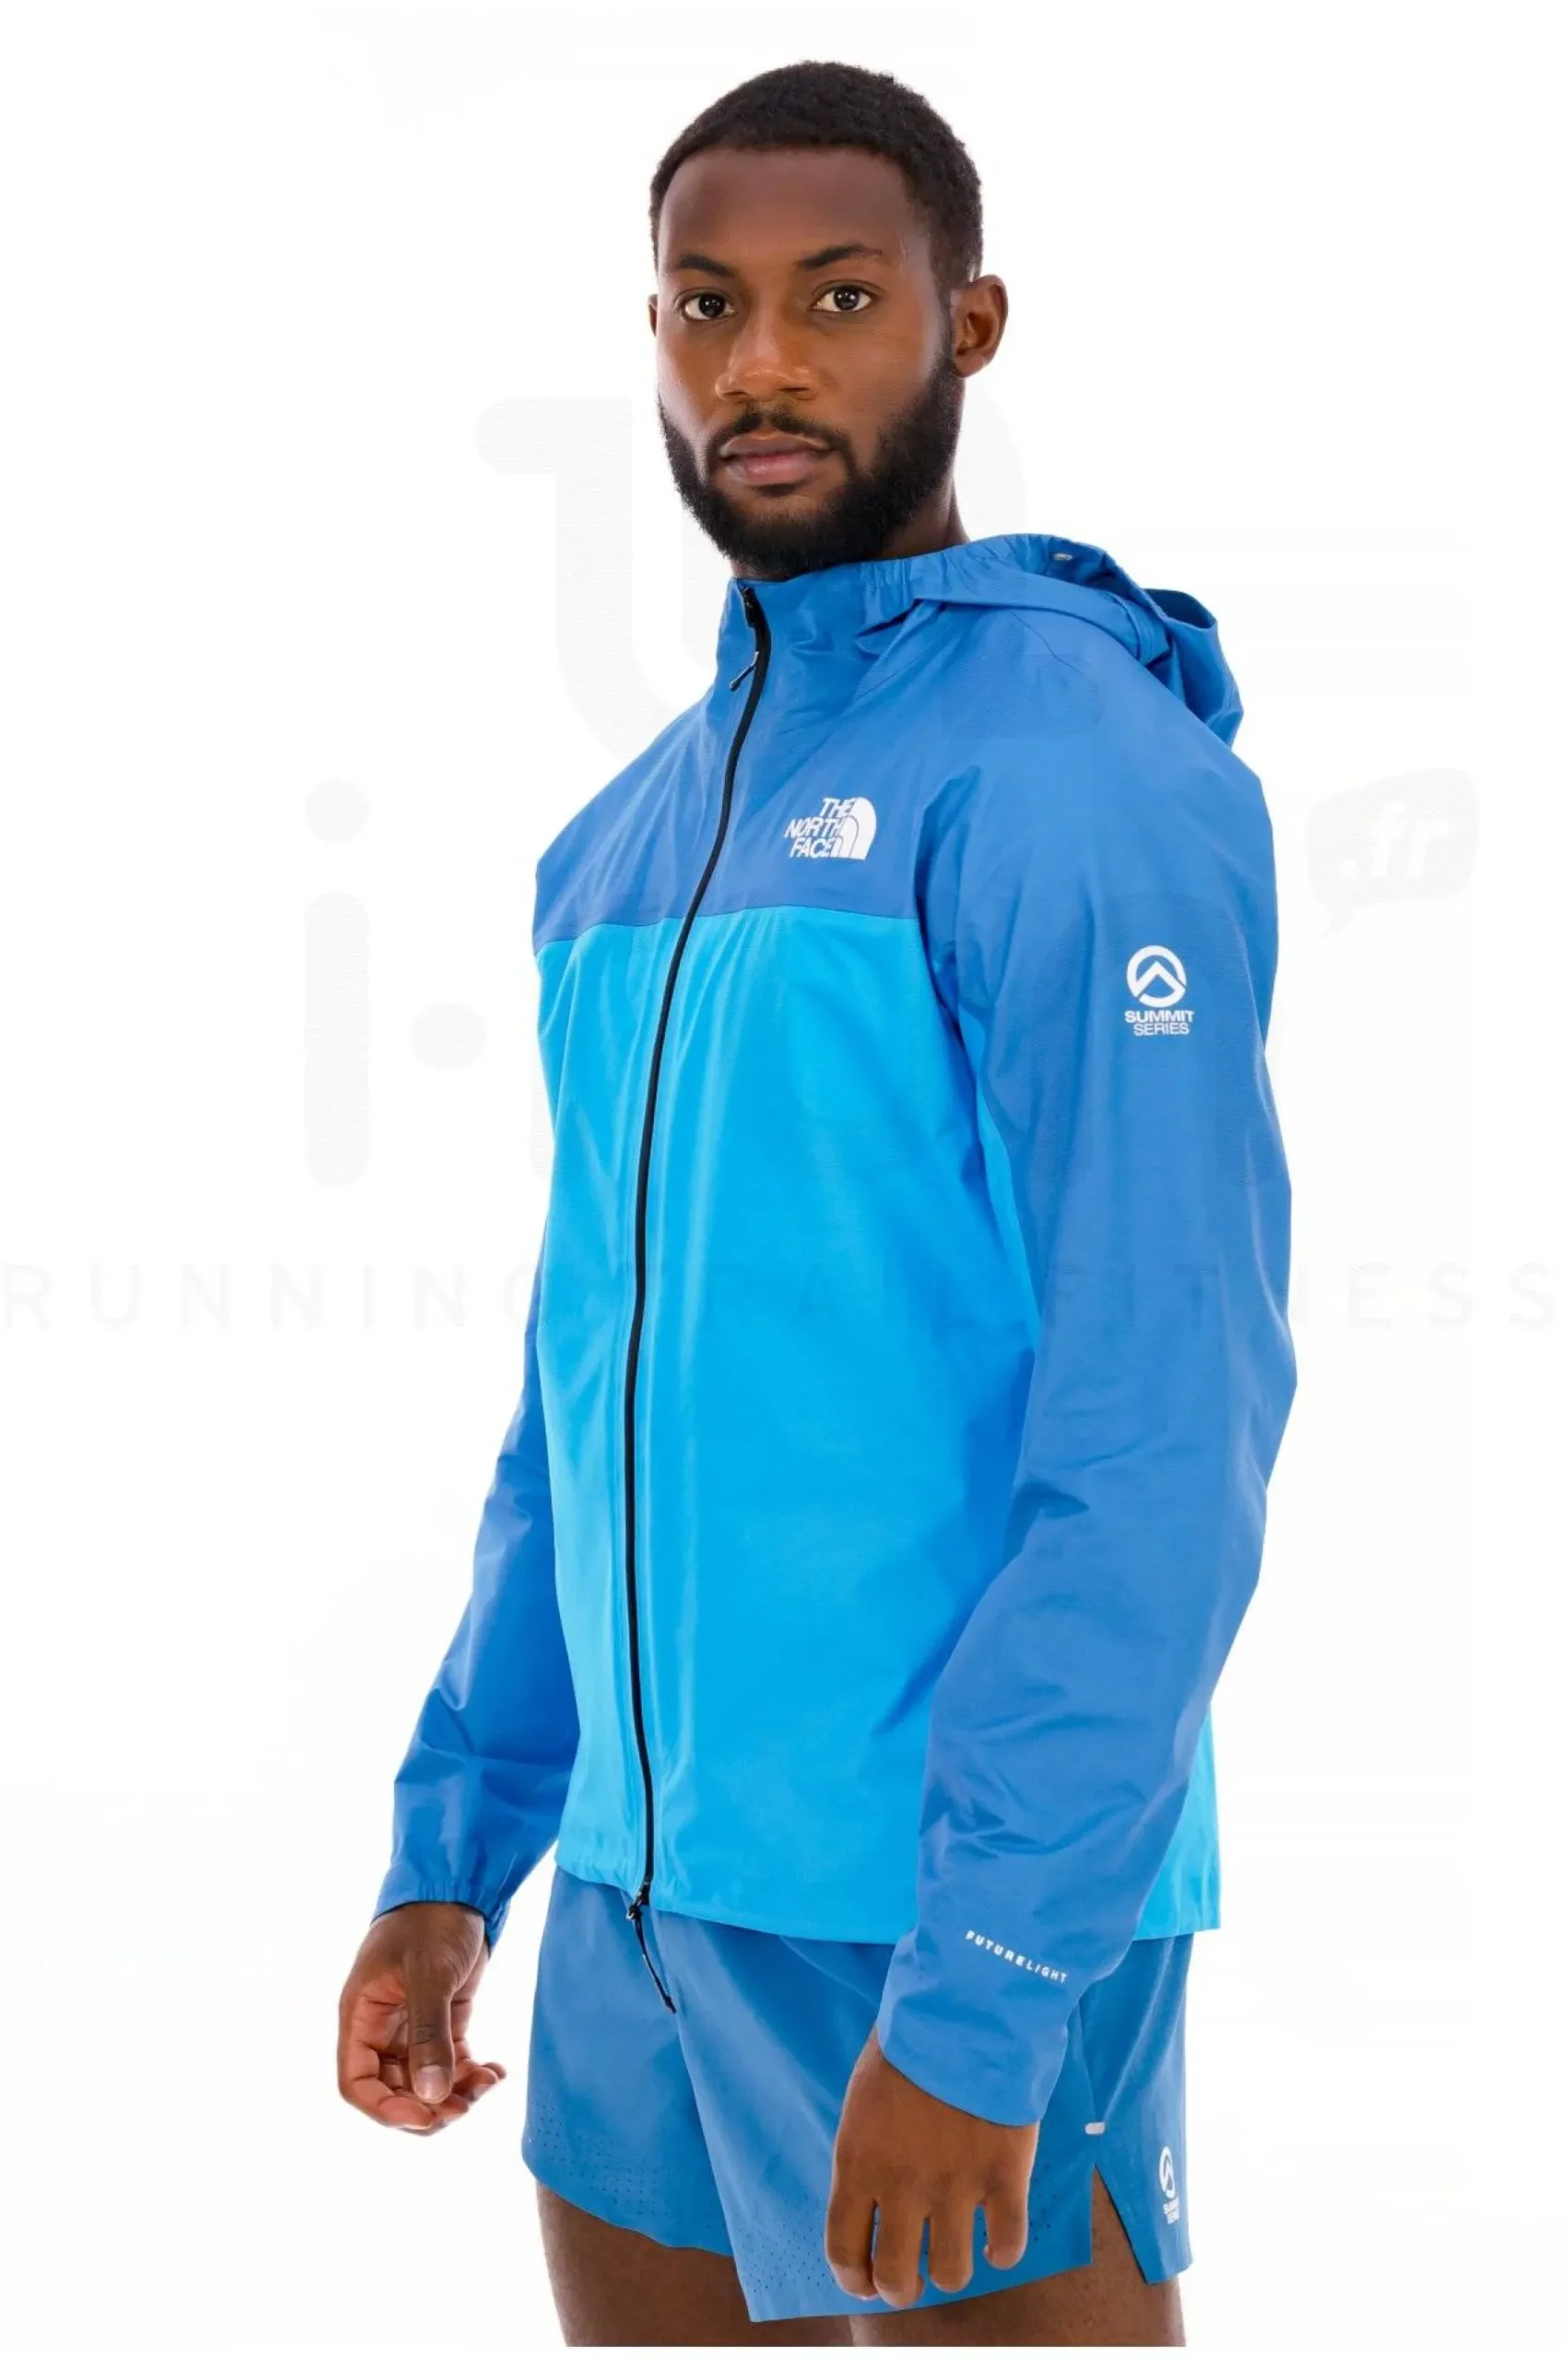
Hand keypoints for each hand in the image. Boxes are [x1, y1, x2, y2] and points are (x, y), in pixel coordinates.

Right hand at [337, 1901, 505, 2133]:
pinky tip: (496, 2072)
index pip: (358, 2083)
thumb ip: (428, 2035)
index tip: (424, 2116)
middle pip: (394, 2090)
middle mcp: (382, 2028)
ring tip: (486, 2084)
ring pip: (425, 2081)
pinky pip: (450, 2062)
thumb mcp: (428, 1975)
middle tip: (463, 2108)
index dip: (386, 2109)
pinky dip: (470, 2074)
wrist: (459, 1885)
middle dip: (427, 2106)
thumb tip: (432, 2097)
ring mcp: (412, 2025)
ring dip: (453, 2094)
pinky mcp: (442, 2019)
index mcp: (362, 2017)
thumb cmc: (430, 1921)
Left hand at [825, 2027, 1037, 2306]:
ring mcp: (956, 2186)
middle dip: (901, 2288)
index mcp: (858, 2162)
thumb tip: (873, 2193)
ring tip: (955, 2252)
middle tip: (911, 2279)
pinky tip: (998, 2237)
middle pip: (896, 2277)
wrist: (966, 2008)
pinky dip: (1002, 2251)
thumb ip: (866, 2151)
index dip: (854, 2278)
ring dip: (951, 2270)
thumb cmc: (909, 2040)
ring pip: (952, 2272)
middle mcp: (903, 2185)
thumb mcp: (864, 2097)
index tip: (865, 2282)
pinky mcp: (1005, 2177)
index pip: (843, 2250)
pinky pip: (1007, 2245)